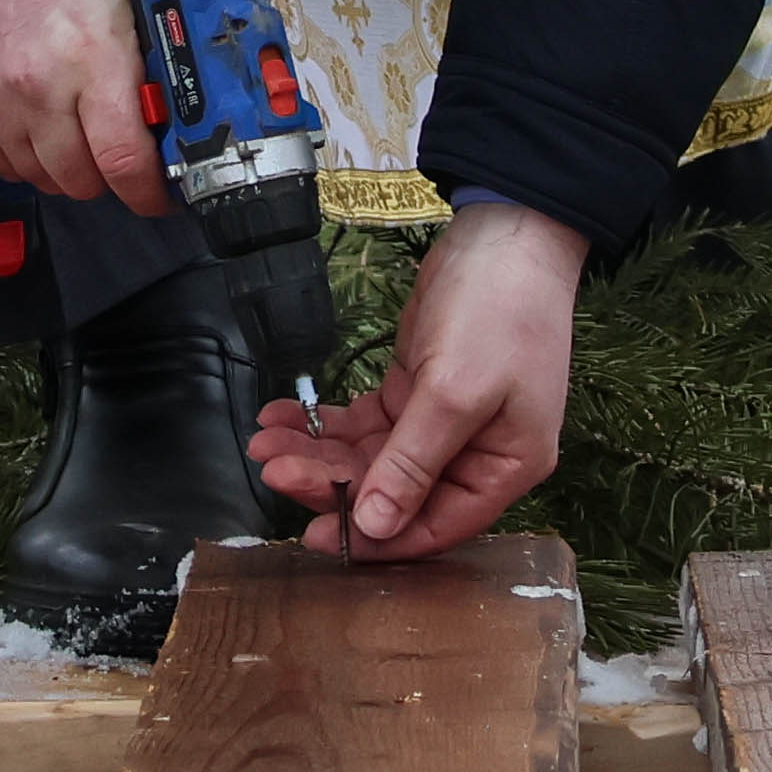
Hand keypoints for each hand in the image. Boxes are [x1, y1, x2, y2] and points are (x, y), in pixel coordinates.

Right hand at [0, 0, 165, 215]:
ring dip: (64, 170)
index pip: (124, 159)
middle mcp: (40, 89)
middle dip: (108, 177)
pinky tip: (35, 132)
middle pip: (82, 180)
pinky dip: (22, 160)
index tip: (156, 193)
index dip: (146, 190)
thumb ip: (148, 49)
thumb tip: (176, 105)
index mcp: (94, 56)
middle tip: (116, 157)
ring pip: (40, 178)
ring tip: (75, 139)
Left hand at [255, 201, 585, 558]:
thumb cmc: (500, 311)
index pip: (435, 526)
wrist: (506, 232)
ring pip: (371, 458)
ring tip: (265, 442)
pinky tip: (283, 417)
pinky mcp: (416, 390)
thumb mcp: (456, 392)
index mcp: (503, 468)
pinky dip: (325, 424)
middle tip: (274, 468)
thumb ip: (413, 463)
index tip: (315, 536)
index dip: (376, 538)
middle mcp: (473, 454)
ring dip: (318, 453)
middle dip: (330, 484)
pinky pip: (365, 423)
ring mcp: (442, 422)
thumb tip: (376, 525)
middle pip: (392, 492)